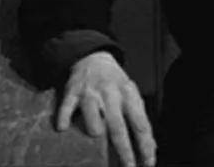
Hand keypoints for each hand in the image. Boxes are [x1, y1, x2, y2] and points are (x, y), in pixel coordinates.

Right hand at [57, 51, 155, 166]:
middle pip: (118, 125)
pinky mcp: (72, 92)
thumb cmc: (115, 85)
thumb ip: (138, 120)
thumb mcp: (131, 97)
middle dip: (124, 149)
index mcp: (130, 96)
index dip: (145, 145)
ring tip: (96, 138)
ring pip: (93, 114)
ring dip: (95, 128)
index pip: (141, 124)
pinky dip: (63, 117)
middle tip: (129, 166)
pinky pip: (67, 106)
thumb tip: (151, 148)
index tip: (148, 162)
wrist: (94, 59)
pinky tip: (62, 128)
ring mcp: (91, 93)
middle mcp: (112, 95)